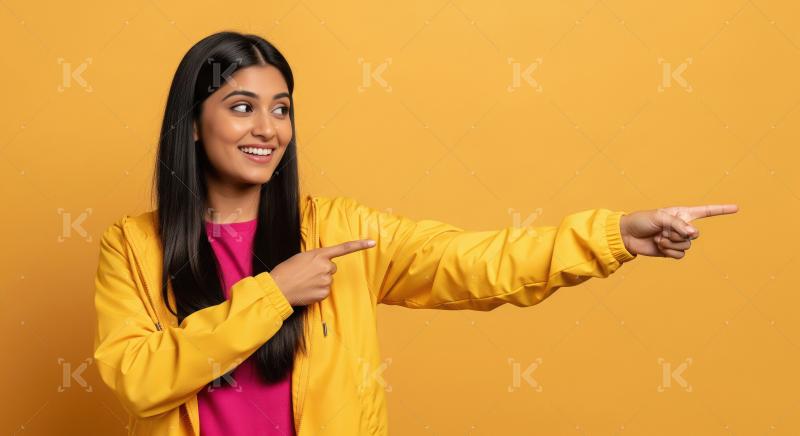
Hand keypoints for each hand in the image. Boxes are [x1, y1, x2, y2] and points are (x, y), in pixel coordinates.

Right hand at [270, 239, 375, 305]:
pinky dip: (318, 291)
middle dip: (323, 270)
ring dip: (319, 281)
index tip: (372, 243)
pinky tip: (307, 290)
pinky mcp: (324, 293)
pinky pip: (325, 291)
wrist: (278, 288)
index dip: (359, 245)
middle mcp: (326, 266)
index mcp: (319, 254)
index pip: (343, 248)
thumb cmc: (287, 271)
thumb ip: (316, 258)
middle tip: (308, 274)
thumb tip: (324, 264)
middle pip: (332, 268)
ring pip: (328, 280)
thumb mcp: (301, 257)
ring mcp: (326, 281)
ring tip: (305, 282)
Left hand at [619, 204, 738, 258]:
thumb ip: (678, 224)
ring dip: (671, 243)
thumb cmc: (642, 221)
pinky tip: (659, 246)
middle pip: (694, 235)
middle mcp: (683, 227)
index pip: (706, 212)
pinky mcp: (672, 251)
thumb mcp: (660, 217)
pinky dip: (669, 252)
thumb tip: (693, 234)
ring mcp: (678, 239)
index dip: (721, 210)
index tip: (737, 208)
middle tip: (662, 230)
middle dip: (678, 234)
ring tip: (658, 238)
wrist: (628, 236)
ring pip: (687, 246)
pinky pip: (680, 255)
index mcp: (682, 214)